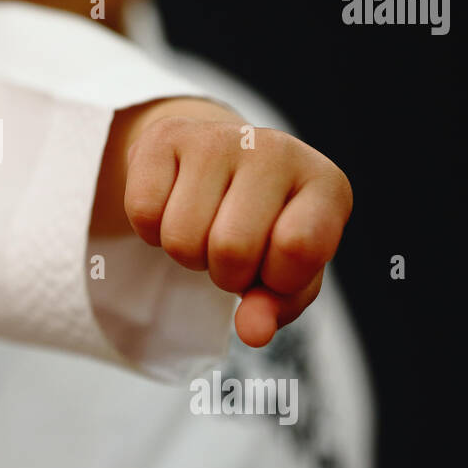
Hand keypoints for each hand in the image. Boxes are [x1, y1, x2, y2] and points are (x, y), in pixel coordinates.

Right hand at [119, 102, 352, 346]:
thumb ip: (278, 305)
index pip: (297, 248)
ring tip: (205, 227)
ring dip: (187, 254)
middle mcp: (277, 149)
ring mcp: (219, 137)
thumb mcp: (286, 271)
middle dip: (224, 272)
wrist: (221, 163)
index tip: (275, 268)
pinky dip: (151, 230)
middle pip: (231, 249)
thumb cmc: (264, 227)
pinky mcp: (166, 135)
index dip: (276, 279)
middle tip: (232, 251)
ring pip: (181, 237)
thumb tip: (252, 333)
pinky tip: (173, 206)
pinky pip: (142, 213)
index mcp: (324, 185)